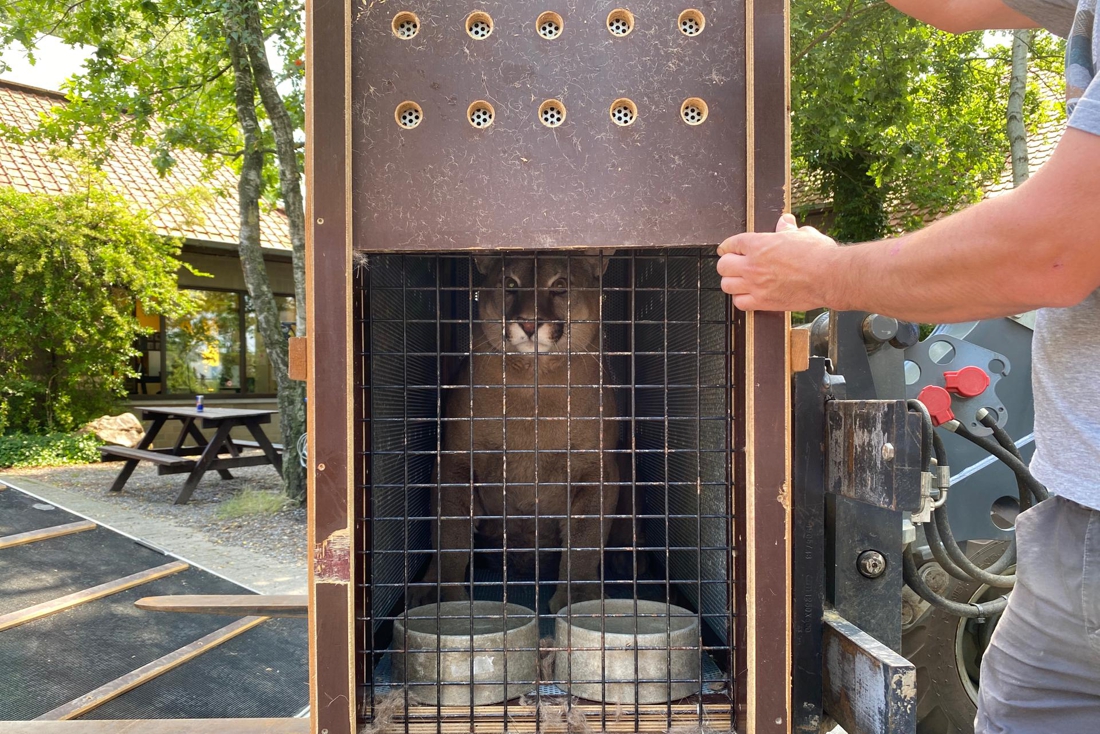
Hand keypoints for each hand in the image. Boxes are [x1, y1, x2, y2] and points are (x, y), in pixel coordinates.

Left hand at [716, 213, 839, 311]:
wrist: (829, 276)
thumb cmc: (819, 254)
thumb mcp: (803, 234)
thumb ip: (788, 229)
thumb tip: (785, 221)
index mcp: (759, 245)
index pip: (731, 244)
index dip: (727, 246)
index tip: (727, 249)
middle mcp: (752, 265)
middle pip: (723, 266)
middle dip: (727, 264)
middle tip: (733, 265)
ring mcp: (756, 285)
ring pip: (727, 285)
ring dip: (731, 282)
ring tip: (739, 281)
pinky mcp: (763, 302)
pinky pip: (740, 303)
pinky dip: (741, 300)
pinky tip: (748, 296)